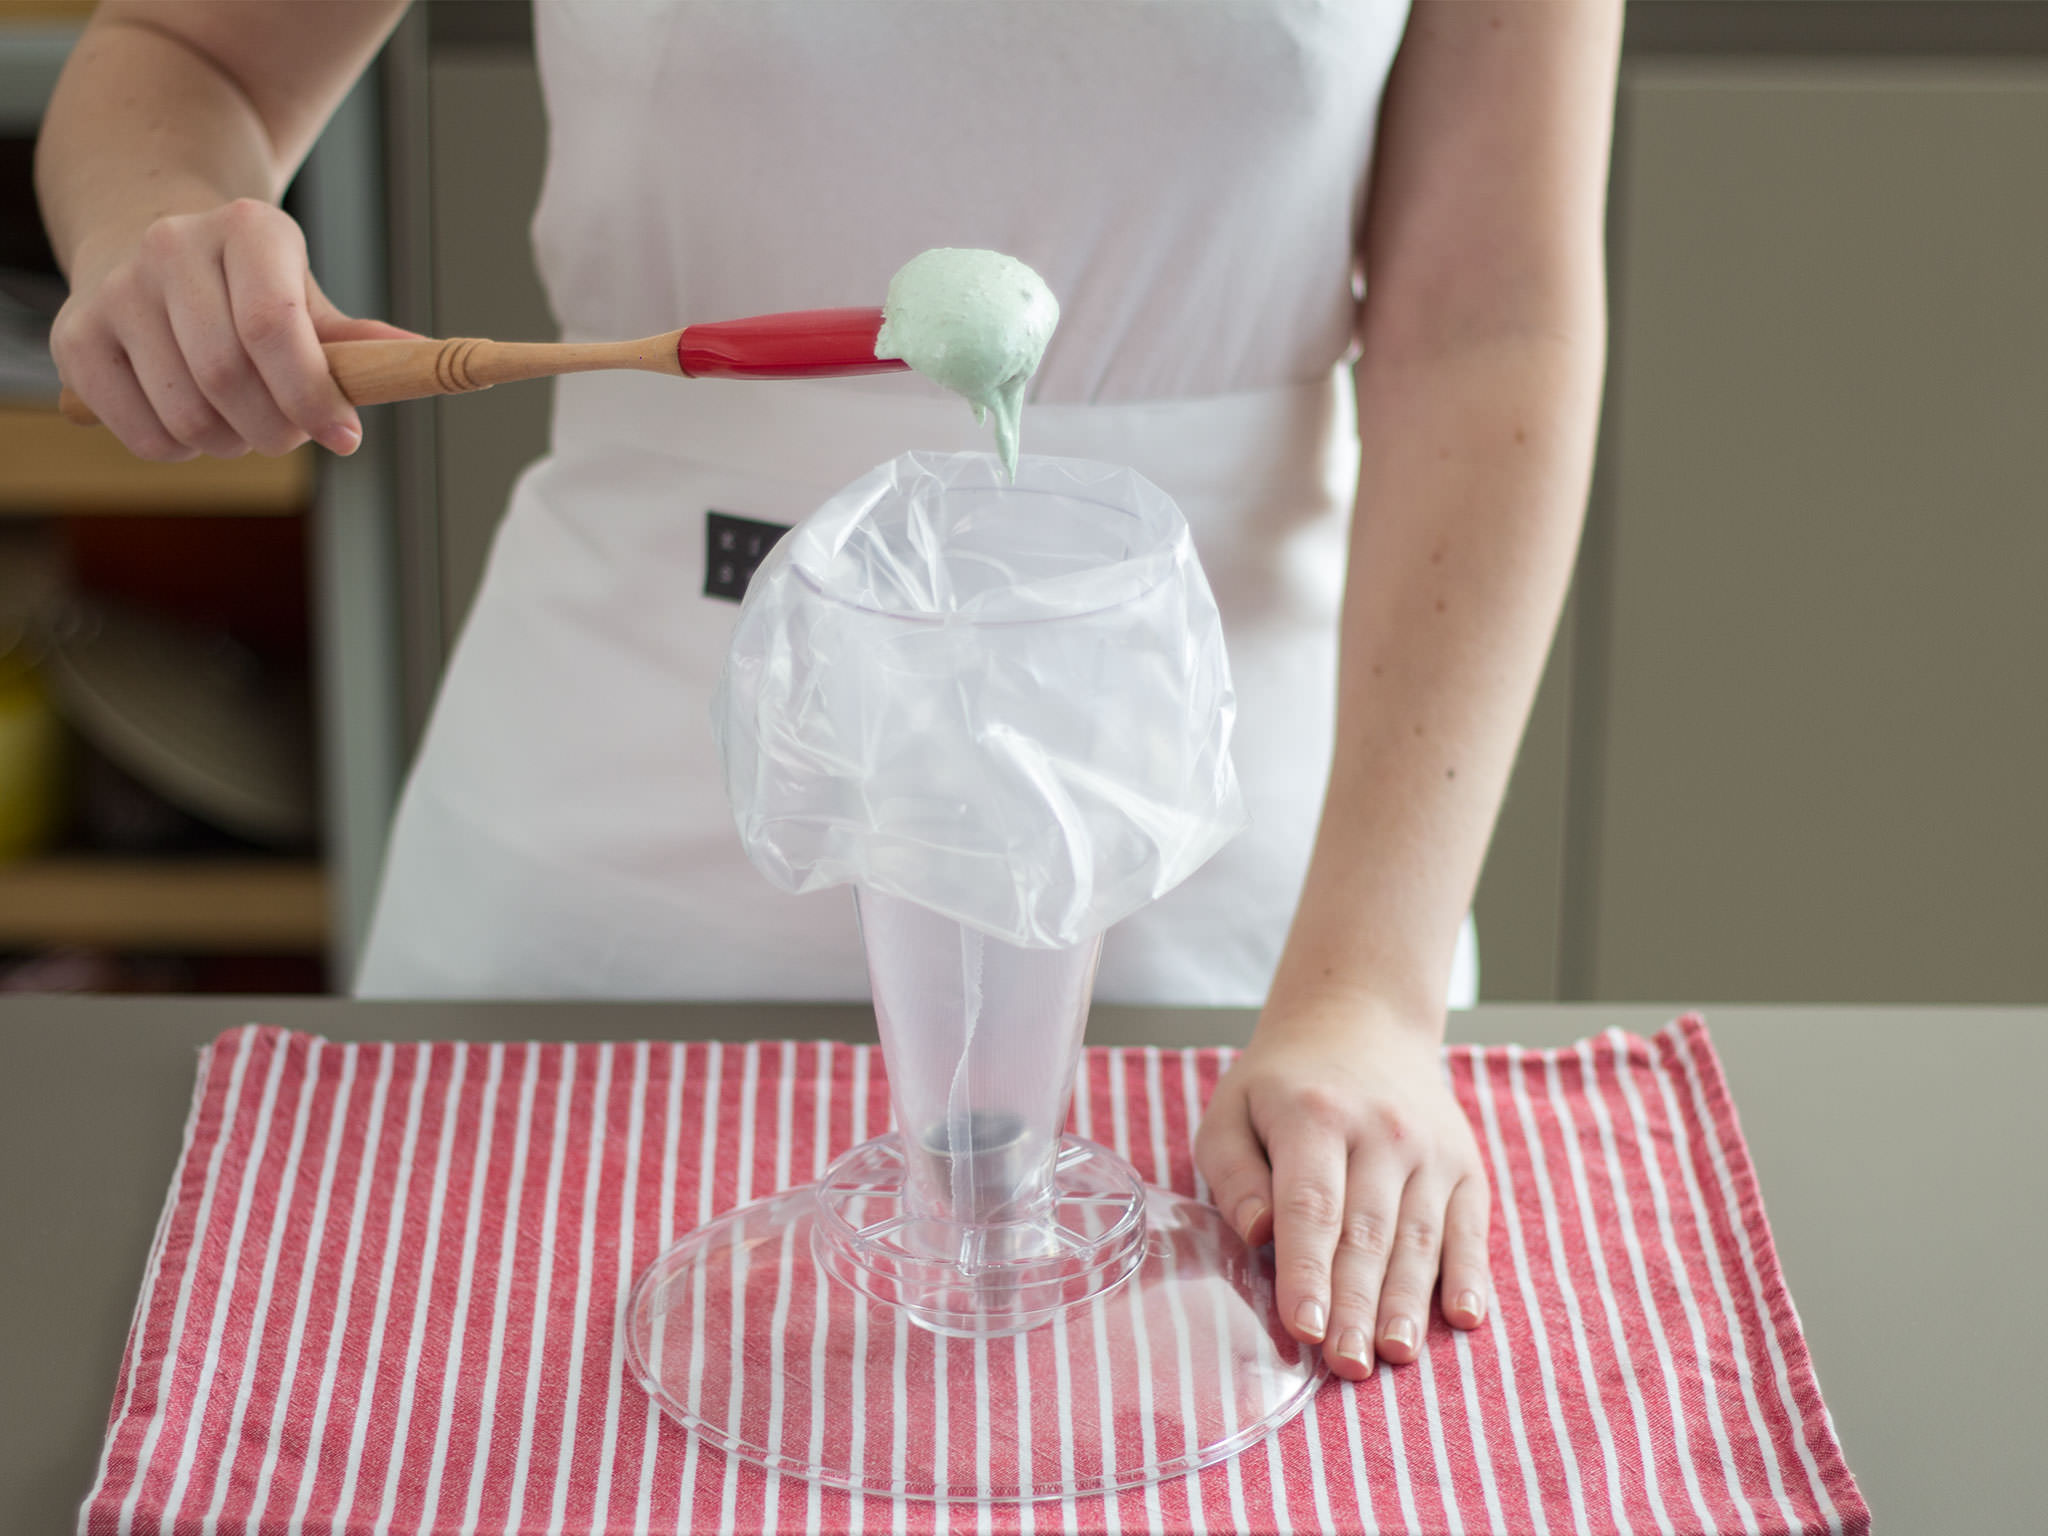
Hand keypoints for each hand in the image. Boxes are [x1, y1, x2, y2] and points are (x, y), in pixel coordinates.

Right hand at [50, 198, 413, 460]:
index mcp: (247, 230)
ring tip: (243, 422)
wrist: (146, 249)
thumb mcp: (304, 297)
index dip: (313, 395)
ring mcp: (115, 291)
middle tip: (291, 435)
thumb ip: (356, 341)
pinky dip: (182, 451)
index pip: (273, 326)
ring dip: (231, 443)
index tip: (346, 438)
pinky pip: (144, 435)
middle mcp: (171, 247)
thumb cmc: (248, 287)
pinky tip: (193, 420)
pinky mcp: (75, 340)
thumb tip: (418, 357)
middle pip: (228, 378)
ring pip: (187, 415)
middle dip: (277, 429)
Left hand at [1195, 996, 1490, 1378]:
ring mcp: (1430, 1149)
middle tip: (1346, 1365)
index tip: (1303, 1328)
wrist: (1363, 1021)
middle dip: (1356, 1305)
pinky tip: (1463, 1317)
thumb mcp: (1232, 1109)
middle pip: (1368, 1233)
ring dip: (1407, 1302)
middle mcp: (1380, 1131)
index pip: (1313, 1206)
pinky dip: (1469, 1274)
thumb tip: (1257, 1233)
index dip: (1309, 1271)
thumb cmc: (1284, 1084)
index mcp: (1315, 1116)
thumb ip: (1232, 1171)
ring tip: (1394, 1355)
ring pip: (1419, 1238)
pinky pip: (1469, 1228)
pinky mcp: (1465, 1165)